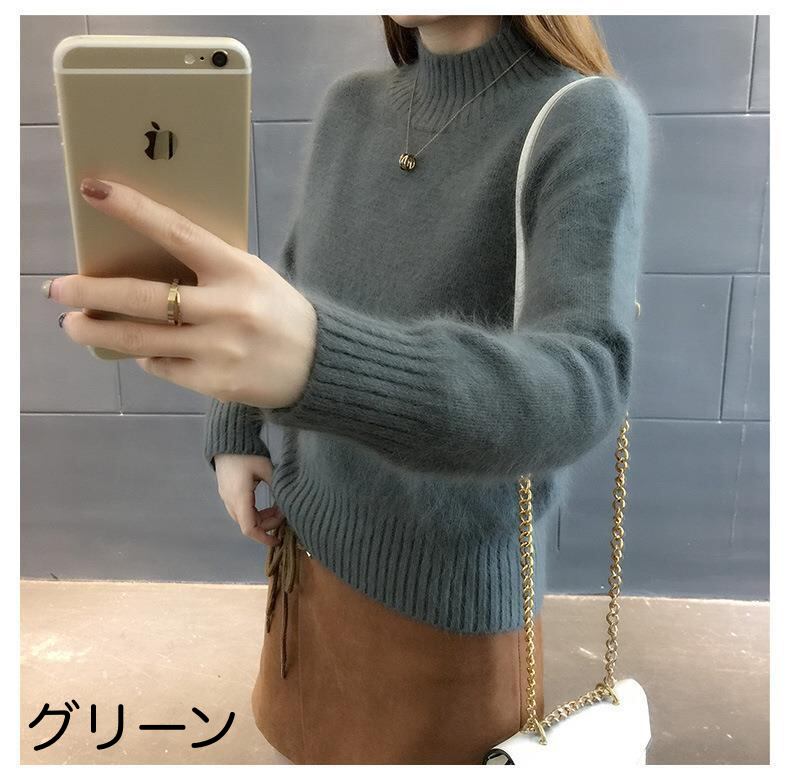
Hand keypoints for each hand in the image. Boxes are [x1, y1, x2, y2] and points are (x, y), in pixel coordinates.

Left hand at [45, 177, 317, 408]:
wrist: (321, 364)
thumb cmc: (279, 311)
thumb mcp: (252, 276)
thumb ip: (207, 270)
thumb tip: (143, 266)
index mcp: (238, 270)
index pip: (177, 233)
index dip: (133, 210)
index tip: (93, 190)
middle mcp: (227, 309)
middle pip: (143, 298)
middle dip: (90, 292)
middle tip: (57, 288)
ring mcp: (219, 349)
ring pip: (141, 340)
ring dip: (99, 331)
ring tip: (73, 323)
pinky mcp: (215, 383)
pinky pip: (163, 367)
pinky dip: (146, 356)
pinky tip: (142, 350)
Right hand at [214, 453, 284, 546]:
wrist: (228, 439)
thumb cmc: (248, 452)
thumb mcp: (266, 468)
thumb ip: (277, 486)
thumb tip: (289, 501)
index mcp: (239, 496)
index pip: (249, 528)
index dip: (263, 538)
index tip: (278, 540)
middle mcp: (230, 500)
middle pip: (248, 524)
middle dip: (267, 525)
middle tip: (284, 514)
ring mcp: (226, 496)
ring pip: (244, 517)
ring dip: (261, 518)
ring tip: (278, 508)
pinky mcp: (227, 492)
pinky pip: (241, 509)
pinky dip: (255, 511)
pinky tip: (268, 503)